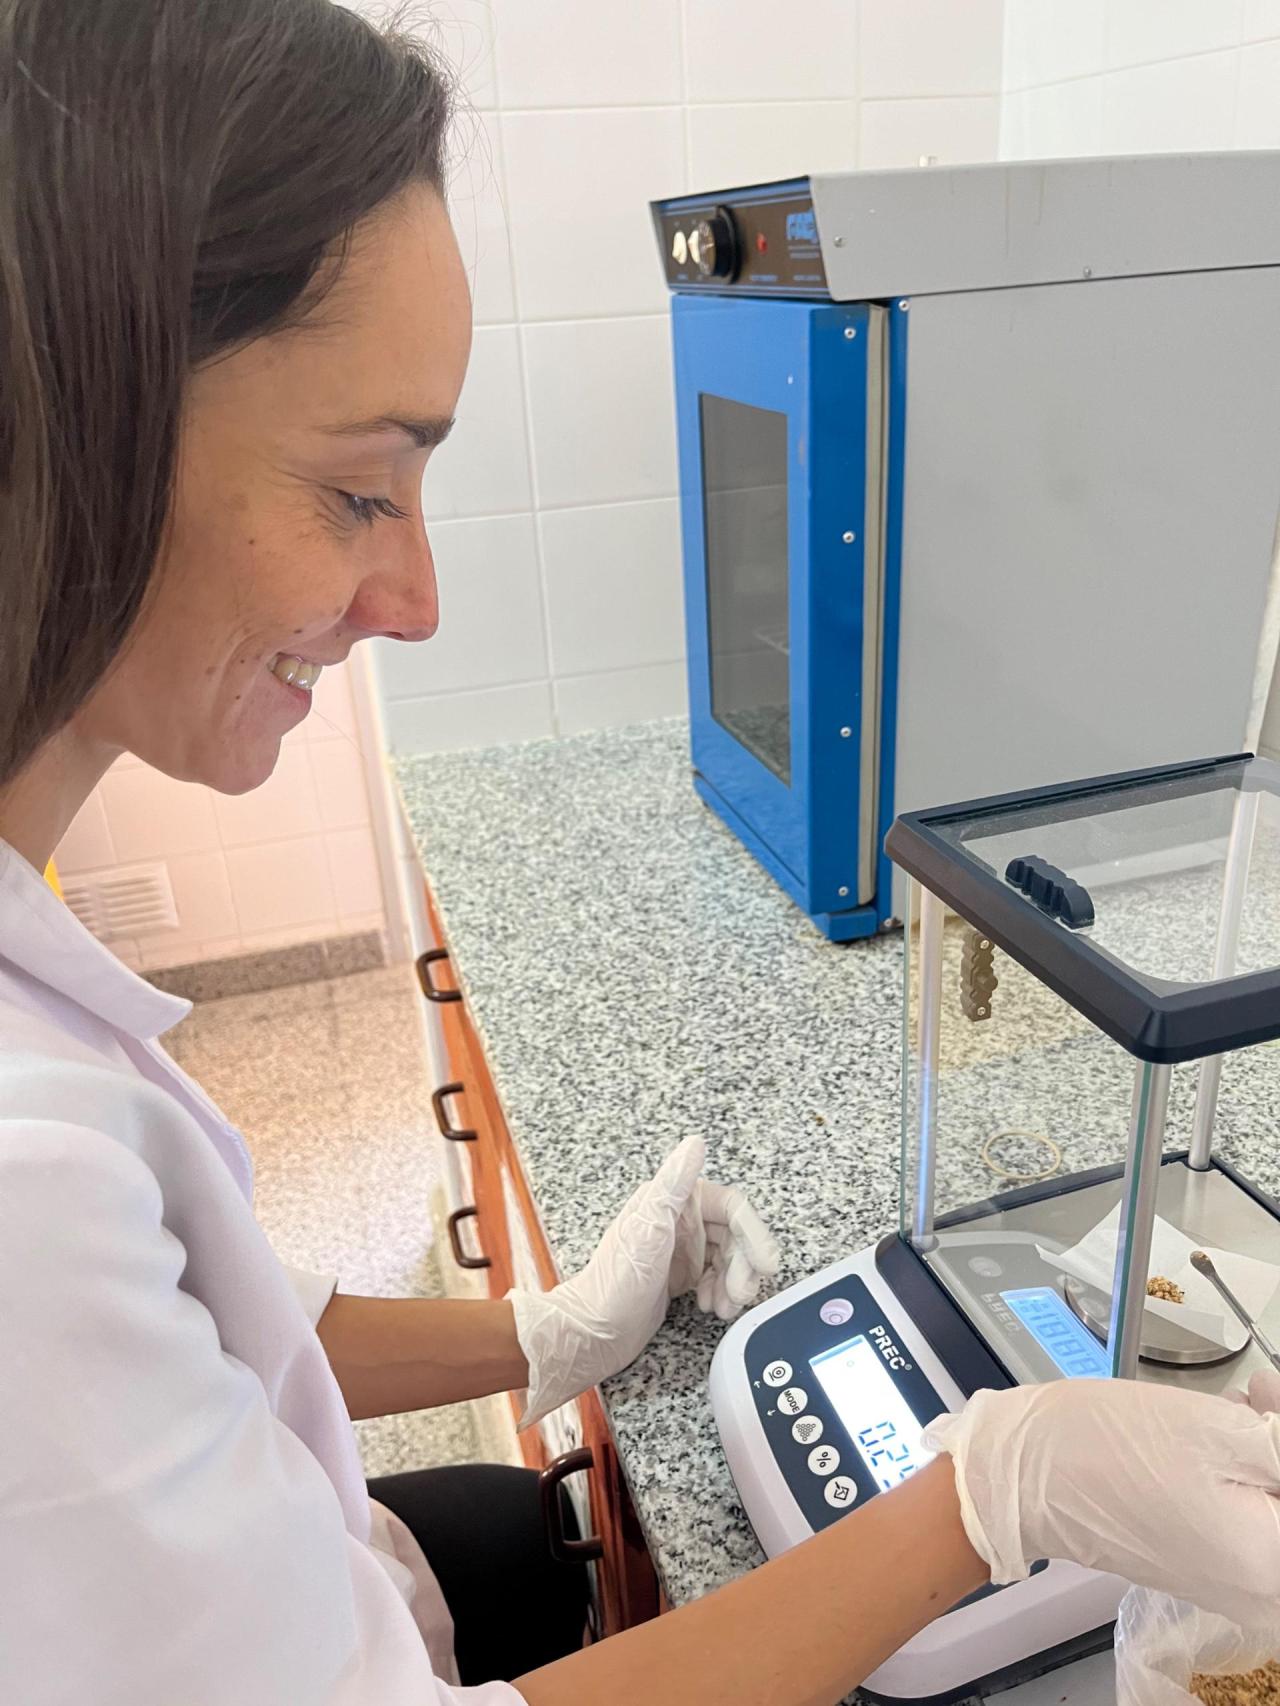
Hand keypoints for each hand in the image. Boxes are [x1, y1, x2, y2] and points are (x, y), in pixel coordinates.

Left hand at [508, 1136, 778, 1426]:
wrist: (593, 1332)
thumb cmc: (614, 1282)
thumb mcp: (648, 1229)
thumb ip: (674, 1184)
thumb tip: (694, 1144)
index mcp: (673, 1202)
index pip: (731, 1208)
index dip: (753, 1234)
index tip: (766, 1263)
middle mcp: (679, 1221)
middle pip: (734, 1236)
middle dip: (744, 1266)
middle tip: (743, 1294)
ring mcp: (680, 1250)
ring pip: (728, 1259)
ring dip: (735, 1283)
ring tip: (726, 1307)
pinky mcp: (679, 1276)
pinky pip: (716, 1278)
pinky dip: (722, 1292)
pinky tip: (711, 1306)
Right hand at [923, 1379, 1279, 1630]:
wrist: (1028, 1478)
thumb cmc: (1112, 1448)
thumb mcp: (1214, 1429)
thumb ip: (1278, 1441)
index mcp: (1273, 1561)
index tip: (1268, 1393)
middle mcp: (1264, 1591)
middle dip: (1277, 1449)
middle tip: (1259, 1394)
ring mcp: (1234, 1585)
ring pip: (1271, 1512)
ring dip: (1266, 1461)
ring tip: (1244, 1404)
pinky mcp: (1206, 1567)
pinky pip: (1251, 1526)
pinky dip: (1246, 1480)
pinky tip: (1224, 1436)